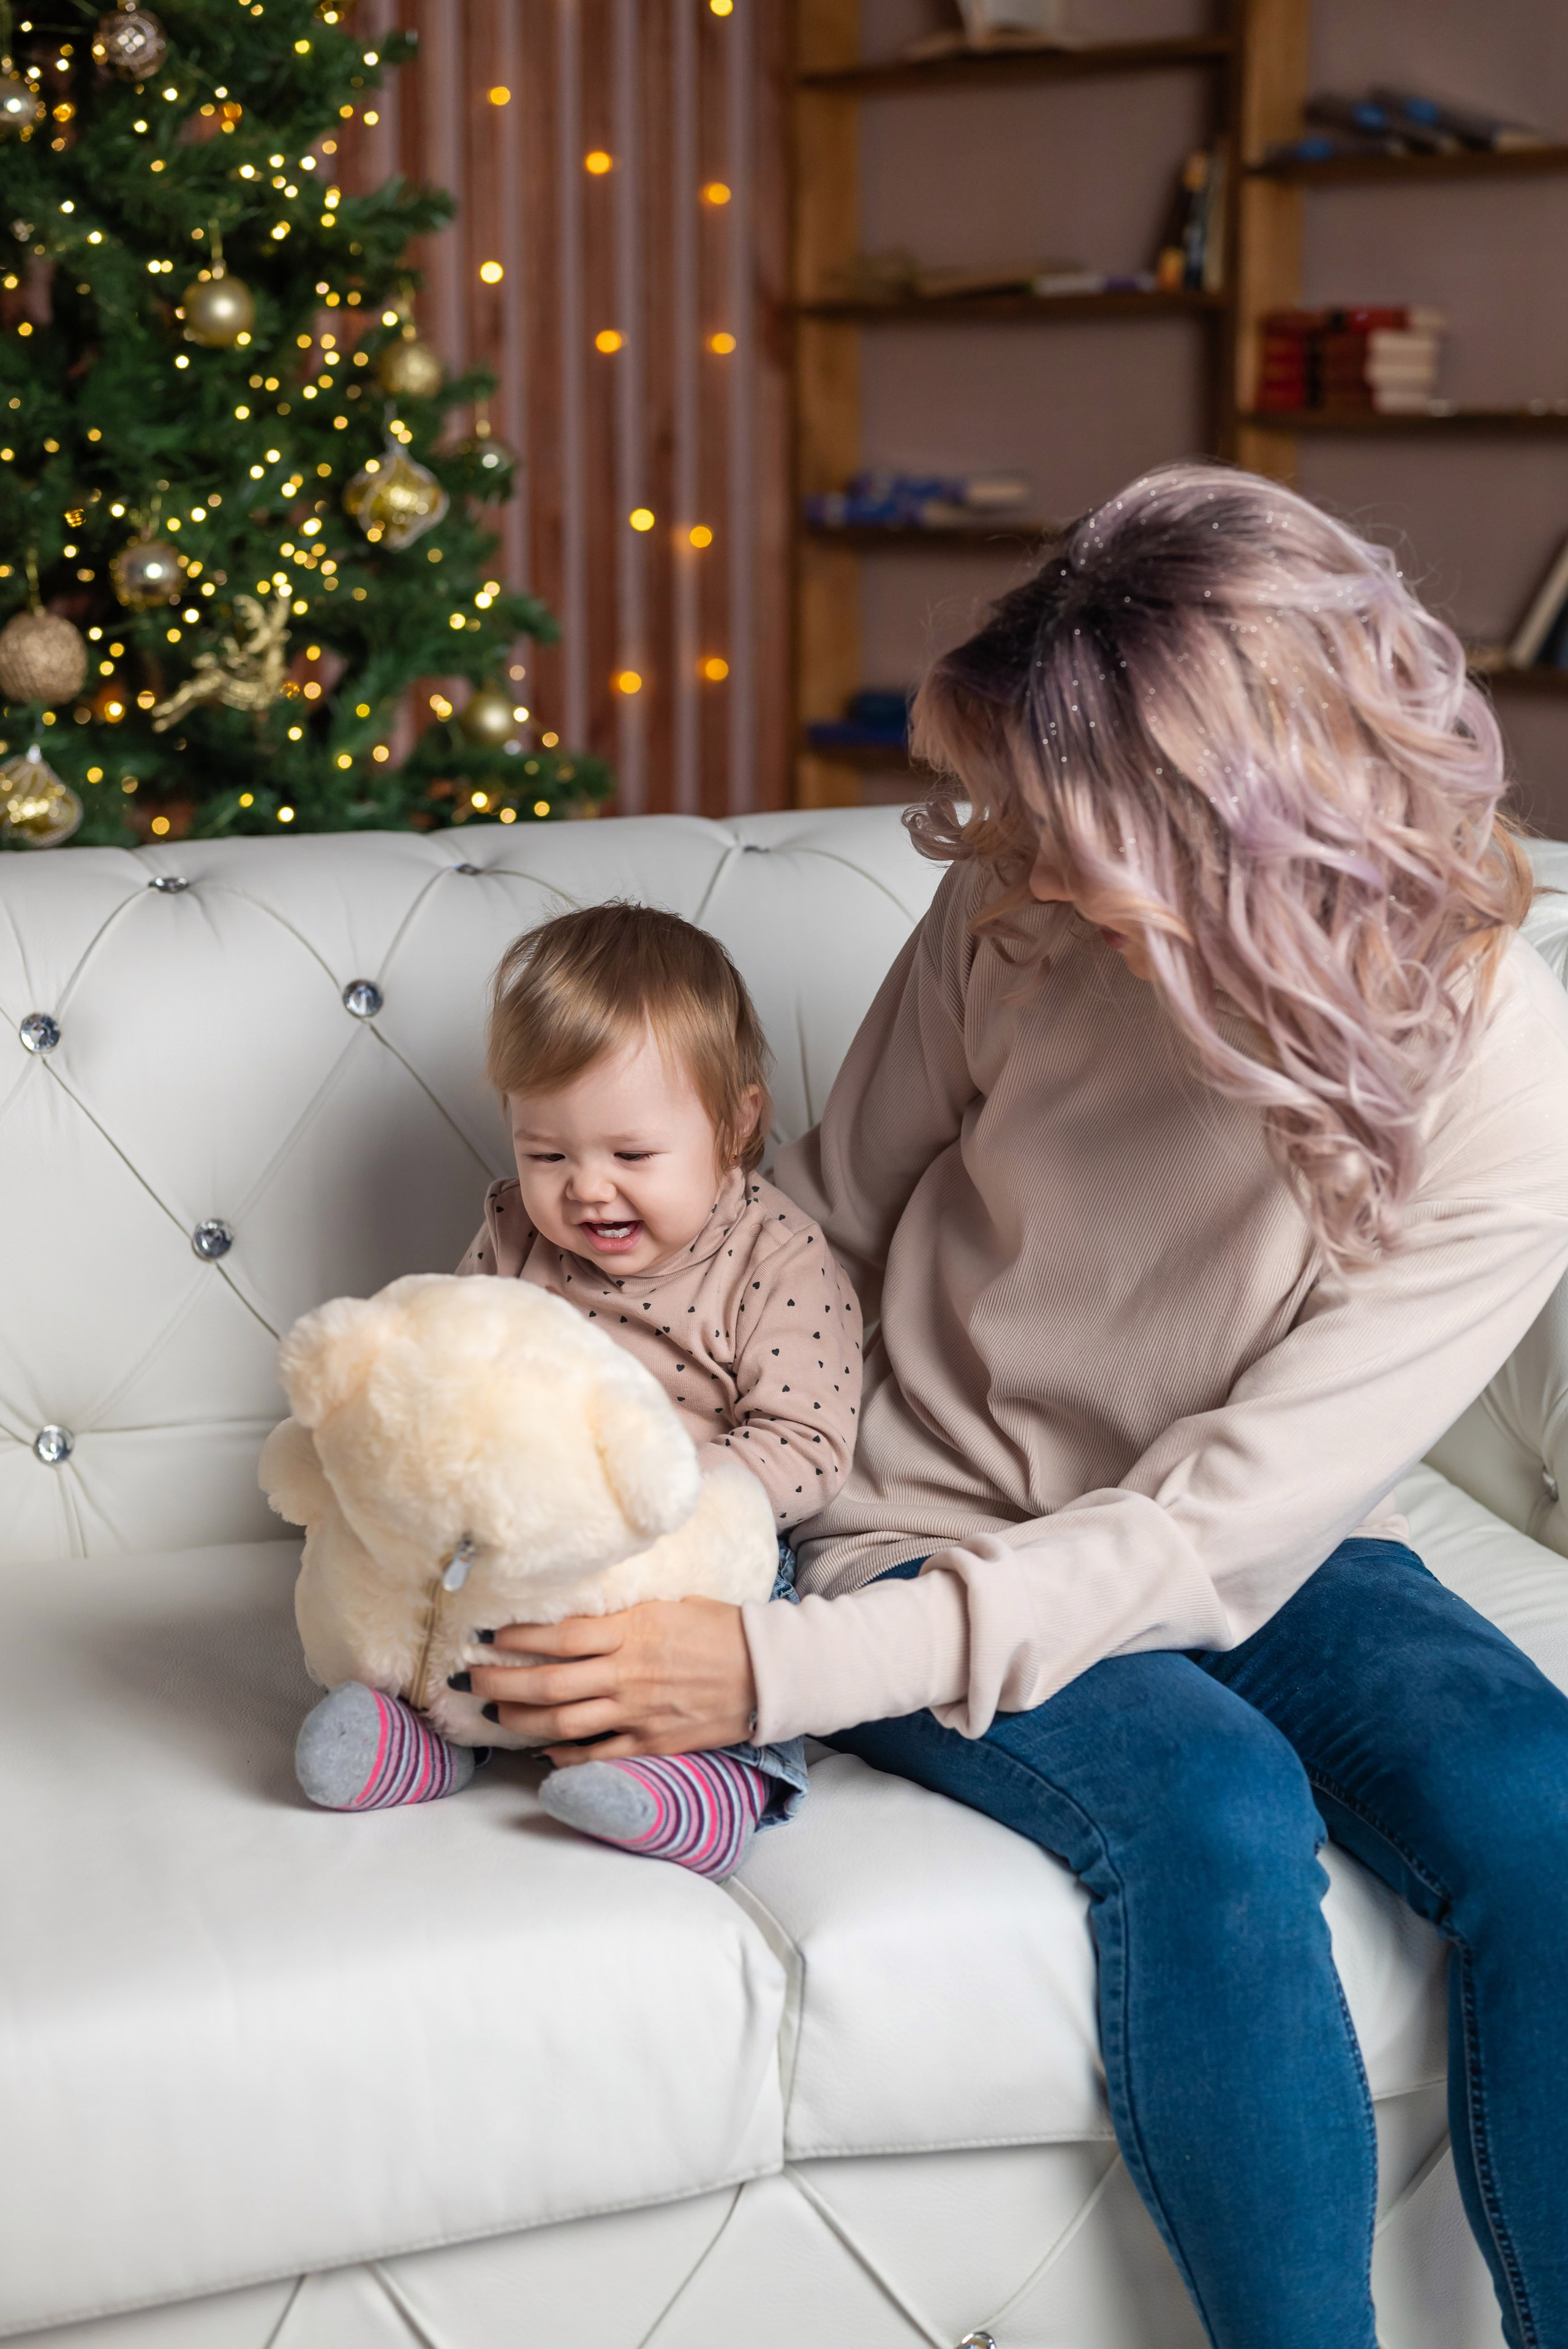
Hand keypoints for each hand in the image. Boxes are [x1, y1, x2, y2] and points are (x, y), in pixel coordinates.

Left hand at [467, 1598, 756, 1766]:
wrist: (766, 1673)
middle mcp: (627, 1674)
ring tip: (493, 1717)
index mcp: (632, 1632)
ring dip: (519, 1722)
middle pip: (547, 1684)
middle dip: (499, 1683)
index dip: (517, 1638)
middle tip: (469, 1681)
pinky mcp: (650, 1744)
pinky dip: (563, 1755)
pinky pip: (595, 1754)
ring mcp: (637, 1714)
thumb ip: (625, 1616)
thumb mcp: (670, 1605)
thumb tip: (582, 1617)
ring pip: (562, 1724)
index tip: (487, 1635)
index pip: (560, 1637)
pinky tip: (541, 1751)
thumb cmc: (721, 1629)